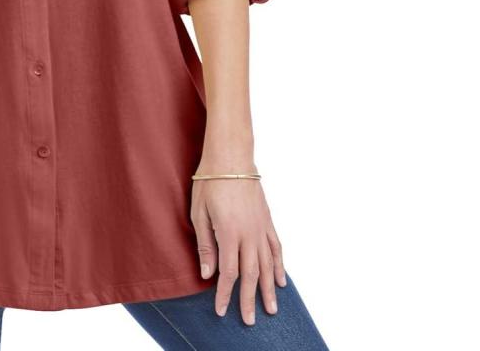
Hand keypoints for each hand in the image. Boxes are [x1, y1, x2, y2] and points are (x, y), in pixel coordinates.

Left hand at [189, 167, 286, 324]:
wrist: (230, 157)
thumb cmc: (209, 182)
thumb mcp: (199, 213)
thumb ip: (205, 244)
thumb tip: (207, 273)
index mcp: (229, 233)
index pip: (229, 272)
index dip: (225, 293)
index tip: (221, 310)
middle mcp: (249, 234)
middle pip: (251, 274)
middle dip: (249, 299)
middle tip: (248, 321)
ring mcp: (261, 227)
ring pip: (267, 265)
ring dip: (268, 289)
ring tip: (270, 309)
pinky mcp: (267, 220)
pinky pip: (276, 248)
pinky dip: (279, 266)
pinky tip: (280, 280)